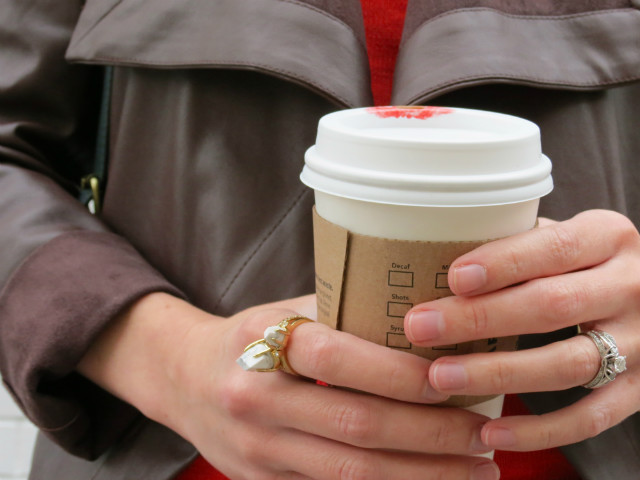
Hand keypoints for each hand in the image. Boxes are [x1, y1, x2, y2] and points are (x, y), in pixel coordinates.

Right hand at [79, 293, 500, 479]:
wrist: (181, 378)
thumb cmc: (245, 336)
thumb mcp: (282, 311)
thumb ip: (342, 313)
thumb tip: (422, 316)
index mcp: (261, 345)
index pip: (340, 360)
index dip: (403, 374)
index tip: (457, 378)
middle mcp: (256, 402)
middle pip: (358, 426)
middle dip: (432, 435)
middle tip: (486, 434)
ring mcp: (257, 451)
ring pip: (352, 473)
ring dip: (422, 475)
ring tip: (478, 469)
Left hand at [403, 209, 639, 451]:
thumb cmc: (581, 263)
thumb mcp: (564, 237)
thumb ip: (518, 244)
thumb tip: (434, 259)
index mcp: (609, 237)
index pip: (555, 247)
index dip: (504, 264)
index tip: (453, 278)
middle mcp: (631, 287)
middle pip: (551, 306)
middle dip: (478, 319)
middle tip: (421, 327)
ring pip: (566, 364)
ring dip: (496, 373)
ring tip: (440, 377)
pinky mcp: (639, 390)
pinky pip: (590, 418)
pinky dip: (539, 430)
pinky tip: (491, 431)